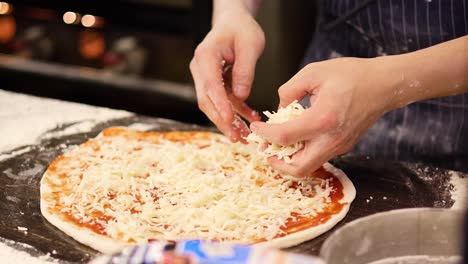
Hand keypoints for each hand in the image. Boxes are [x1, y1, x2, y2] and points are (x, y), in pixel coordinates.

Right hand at [189, 4, 263, 141]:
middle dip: (221, 121)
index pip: (210, 85)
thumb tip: (241, 96)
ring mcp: (205, 77)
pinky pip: (224, 101)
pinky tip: (250, 118)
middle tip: (236, 137)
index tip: (230, 120)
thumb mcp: (250, 44)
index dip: (220, 105)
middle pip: (207, 100)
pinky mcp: (215, 83)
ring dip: (228, 121)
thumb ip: (245, 70)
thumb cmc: (241, 29)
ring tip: (243, 136)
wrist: (233, 22)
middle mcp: (201, 68)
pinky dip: (236, 111)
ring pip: (214, 104)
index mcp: (206, 56)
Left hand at [250, 58, 392, 176]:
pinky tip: (295, 138)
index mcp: (323, 119)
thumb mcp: (314, 73)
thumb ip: (289, 90)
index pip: (285, 136)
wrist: (383, 85)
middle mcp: (332, 139)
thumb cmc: (351, 75)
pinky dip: (302, 154)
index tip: (255, 127)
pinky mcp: (343, 146)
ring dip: (289, 161)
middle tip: (265, 148)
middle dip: (276, 163)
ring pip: (309, 167)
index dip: (265, 134)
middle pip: (298, 168)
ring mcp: (339, 146)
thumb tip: (279, 109)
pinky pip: (318, 158)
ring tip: (277, 145)